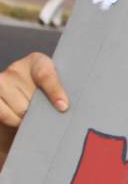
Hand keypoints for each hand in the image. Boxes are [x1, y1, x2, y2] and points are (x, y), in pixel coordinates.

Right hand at [0, 53, 67, 168]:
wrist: (23, 104)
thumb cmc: (47, 97)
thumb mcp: (58, 90)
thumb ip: (63, 94)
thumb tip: (65, 108)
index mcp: (39, 62)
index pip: (45, 75)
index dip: (55, 91)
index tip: (63, 107)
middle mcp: (17, 68)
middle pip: (33, 98)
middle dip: (42, 109)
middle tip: (45, 111)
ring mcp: (1, 81)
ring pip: (21, 109)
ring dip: (28, 117)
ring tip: (31, 114)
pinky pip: (4, 114)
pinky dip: (15, 122)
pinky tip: (19, 120)